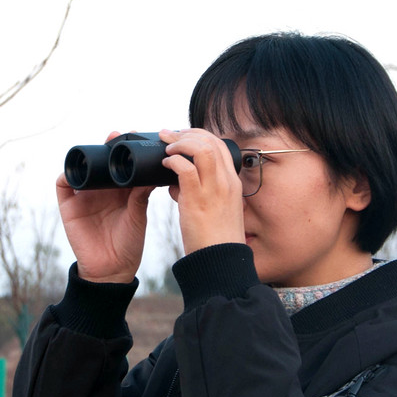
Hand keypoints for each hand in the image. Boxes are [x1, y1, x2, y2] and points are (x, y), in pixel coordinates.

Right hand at [56, 132, 154, 282]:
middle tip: (116, 136)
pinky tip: (75, 170)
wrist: (112, 270)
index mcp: (121, 191)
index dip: (125, 150)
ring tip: (100, 149)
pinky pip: (63, 186)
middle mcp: (102, 190)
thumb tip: (150, 173)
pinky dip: (66, 175)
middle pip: (100, 162)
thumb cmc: (129, 244)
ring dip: (86, 156)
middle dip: (106, 147)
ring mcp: (84, 197)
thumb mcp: (138, 216)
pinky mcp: (69, 207)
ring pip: (82, 170)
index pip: (120, 164)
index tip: (135, 136)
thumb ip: (141, 195)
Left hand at [160, 129, 244, 254]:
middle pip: (210, 142)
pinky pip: (186, 169)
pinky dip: (173, 161)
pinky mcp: (198, 201)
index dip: (199, 136)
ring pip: (202, 149)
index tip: (182, 137)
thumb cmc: (214, 240)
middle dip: (187, 133)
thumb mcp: (212, 210)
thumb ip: (195, 193)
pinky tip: (164, 164)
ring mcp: (214, 190)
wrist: (220, 262)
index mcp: (232, 183)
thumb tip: (174, 185)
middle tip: (168, 136)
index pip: (219, 146)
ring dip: (180, 143)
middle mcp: (226, 182)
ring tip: (166, 147)